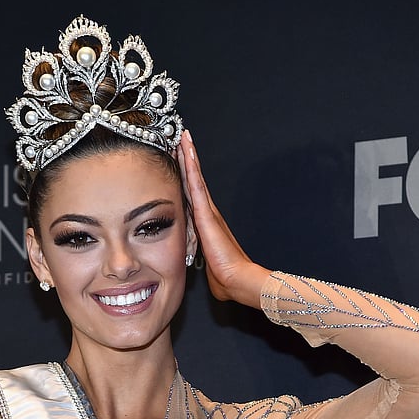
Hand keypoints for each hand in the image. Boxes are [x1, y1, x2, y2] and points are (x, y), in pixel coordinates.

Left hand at [177, 130, 268, 307]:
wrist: (236, 281)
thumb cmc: (225, 278)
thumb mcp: (208, 268)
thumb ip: (203, 263)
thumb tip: (205, 270)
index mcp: (206, 225)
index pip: (194, 196)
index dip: (188, 178)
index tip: (182, 162)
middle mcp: (208, 214)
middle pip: (195, 181)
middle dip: (188, 160)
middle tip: (183, 139)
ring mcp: (207, 212)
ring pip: (195, 178)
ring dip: (189, 157)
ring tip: (184, 137)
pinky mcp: (206, 214)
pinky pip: (196, 185)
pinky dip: (191, 167)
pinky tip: (186, 152)